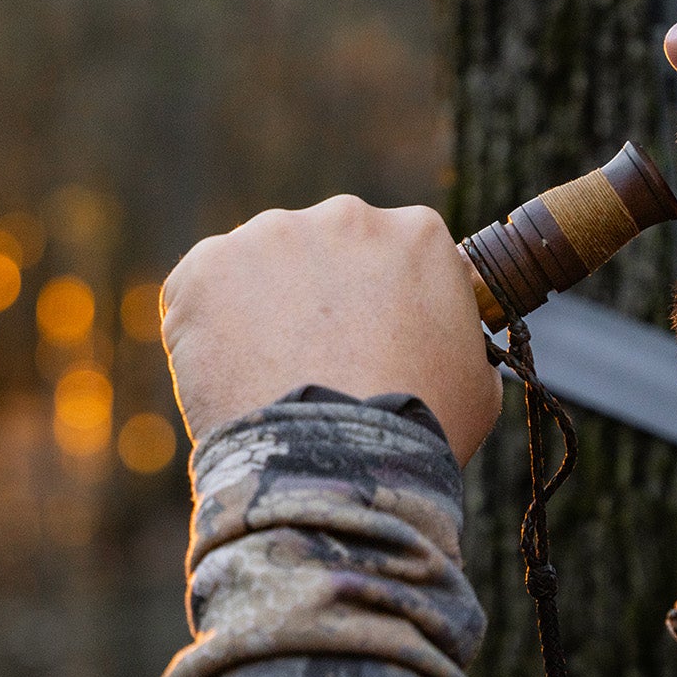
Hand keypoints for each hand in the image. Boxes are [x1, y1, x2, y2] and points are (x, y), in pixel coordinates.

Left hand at [160, 195, 502, 464]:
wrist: (338, 461)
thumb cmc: (418, 431)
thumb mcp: (477, 380)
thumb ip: (455, 334)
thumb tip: (438, 338)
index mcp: (417, 233)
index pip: (389, 254)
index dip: (375, 302)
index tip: (367, 343)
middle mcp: (344, 215)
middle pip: (320, 252)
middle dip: (314, 299)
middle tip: (312, 366)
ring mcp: (270, 235)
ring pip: (257, 269)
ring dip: (257, 311)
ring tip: (268, 381)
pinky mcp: (207, 267)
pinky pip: (199, 293)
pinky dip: (205, 329)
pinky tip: (228, 377)